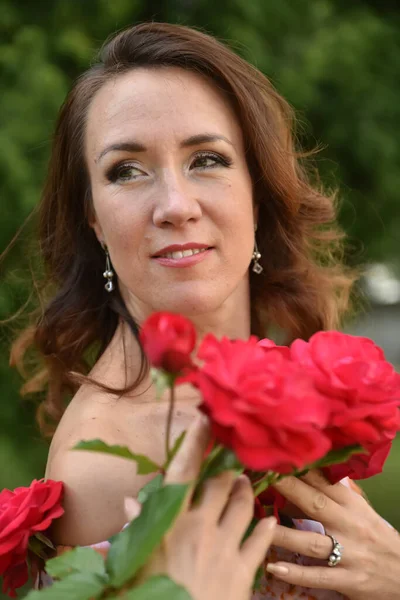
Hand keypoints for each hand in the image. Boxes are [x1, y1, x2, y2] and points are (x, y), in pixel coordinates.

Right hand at [126, 416, 275, 599]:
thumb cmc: (150, 596)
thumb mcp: (132, 563)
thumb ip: (136, 528)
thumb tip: (130, 500)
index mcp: (171, 522)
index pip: (184, 472)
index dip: (195, 444)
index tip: (205, 421)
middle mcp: (202, 527)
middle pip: (220, 484)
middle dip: (227, 468)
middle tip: (233, 458)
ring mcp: (226, 547)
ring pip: (244, 505)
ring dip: (246, 491)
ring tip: (246, 484)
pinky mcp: (244, 572)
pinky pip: (261, 540)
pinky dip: (267, 528)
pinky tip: (271, 521)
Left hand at [266, 470, 399, 599]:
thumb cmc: (376, 536)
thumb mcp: (361, 509)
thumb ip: (337, 492)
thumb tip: (312, 468)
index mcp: (352, 505)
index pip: (324, 482)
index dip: (301, 469)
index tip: (277, 458)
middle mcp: (349, 525)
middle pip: (315, 504)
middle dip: (288, 489)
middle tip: (260, 477)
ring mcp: (348, 554)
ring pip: (310, 542)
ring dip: (283, 534)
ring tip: (258, 525)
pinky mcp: (347, 580)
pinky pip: (318, 576)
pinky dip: (295, 573)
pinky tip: (274, 567)